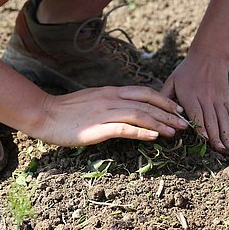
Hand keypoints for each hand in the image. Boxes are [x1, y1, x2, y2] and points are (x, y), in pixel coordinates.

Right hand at [33, 86, 187, 146]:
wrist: (44, 114)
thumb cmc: (67, 111)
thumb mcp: (94, 102)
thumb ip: (112, 104)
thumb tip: (130, 112)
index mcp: (111, 92)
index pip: (144, 92)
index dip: (163, 101)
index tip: (176, 110)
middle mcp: (111, 98)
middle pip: (147, 103)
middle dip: (168, 113)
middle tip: (184, 124)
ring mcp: (104, 112)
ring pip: (139, 115)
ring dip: (160, 123)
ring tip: (174, 132)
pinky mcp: (97, 127)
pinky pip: (123, 128)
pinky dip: (141, 132)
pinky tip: (154, 137)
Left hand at [161, 53, 228, 153]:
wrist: (209, 55)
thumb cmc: (187, 70)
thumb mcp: (172, 80)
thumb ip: (163, 97)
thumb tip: (153, 112)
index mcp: (190, 94)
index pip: (196, 112)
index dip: (201, 125)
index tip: (205, 138)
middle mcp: (206, 98)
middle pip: (212, 118)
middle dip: (216, 136)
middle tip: (219, 150)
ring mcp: (218, 99)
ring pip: (224, 118)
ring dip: (227, 134)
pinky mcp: (226, 99)